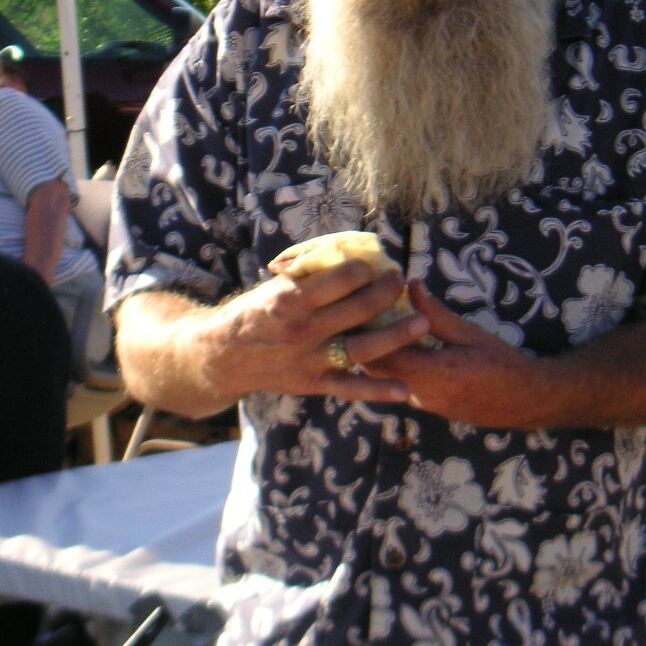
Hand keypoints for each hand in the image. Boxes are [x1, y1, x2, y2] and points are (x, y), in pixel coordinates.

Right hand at [202, 262, 429, 403]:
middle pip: (357, 310)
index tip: (378, 263)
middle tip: (401, 280)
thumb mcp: (275, 287)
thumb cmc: (255, 313)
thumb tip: (351, 254)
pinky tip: (404, 390)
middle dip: (386, 292)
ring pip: (362, 348)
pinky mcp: (313, 384)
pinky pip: (351, 388)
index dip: (364, 269)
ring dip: (396, 336)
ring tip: (422, 323)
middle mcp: (302, 330)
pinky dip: (378, 391)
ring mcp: (309, 359)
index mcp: (290, 299)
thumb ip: (310, 275)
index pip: (339, 279)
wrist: (223, 356)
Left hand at [360, 279, 542, 428]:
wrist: (528, 400)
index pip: (383, 356)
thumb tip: (411, 285)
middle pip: (377, 370)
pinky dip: (394, 364)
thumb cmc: (502, 362)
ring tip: (378, 323)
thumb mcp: (468, 332)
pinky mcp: (429, 407)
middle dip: (369, 342)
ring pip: (386, 379)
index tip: (363, 306)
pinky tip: (400, 343)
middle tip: (364, 311)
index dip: (369, 332)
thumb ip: (435, 313)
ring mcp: (425, 405)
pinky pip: (401, 384)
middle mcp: (423, 395)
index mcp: (434, 375)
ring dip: (380, 353)